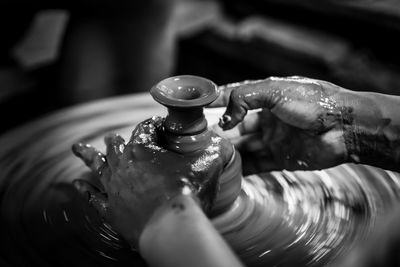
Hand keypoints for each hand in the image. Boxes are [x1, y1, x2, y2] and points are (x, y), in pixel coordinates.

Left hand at [72, 116, 229, 246]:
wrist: (171, 227)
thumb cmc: (188, 193)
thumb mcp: (208, 164)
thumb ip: (217, 149)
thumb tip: (225, 143)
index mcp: (143, 150)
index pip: (145, 128)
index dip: (153, 123)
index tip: (158, 124)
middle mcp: (123, 165)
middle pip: (116, 145)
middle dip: (117, 139)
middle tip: (114, 137)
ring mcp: (114, 188)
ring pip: (97, 166)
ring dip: (89, 155)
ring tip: (78, 148)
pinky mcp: (111, 210)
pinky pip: (93, 198)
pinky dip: (84, 190)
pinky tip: (76, 184)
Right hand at [209, 76, 353, 171]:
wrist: (344, 128)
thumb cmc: (314, 103)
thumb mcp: (275, 91)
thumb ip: (244, 98)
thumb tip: (224, 118)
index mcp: (265, 97)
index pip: (233, 98)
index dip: (215, 102)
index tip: (195, 107)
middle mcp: (267, 118)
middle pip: (235, 126)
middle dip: (218, 131)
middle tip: (199, 138)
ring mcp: (273, 139)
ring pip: (243, 146)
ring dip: (227, 150)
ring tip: (209, 155)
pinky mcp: (280, 158)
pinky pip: (255, 164)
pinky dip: (241, 168)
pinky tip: (227, 171)